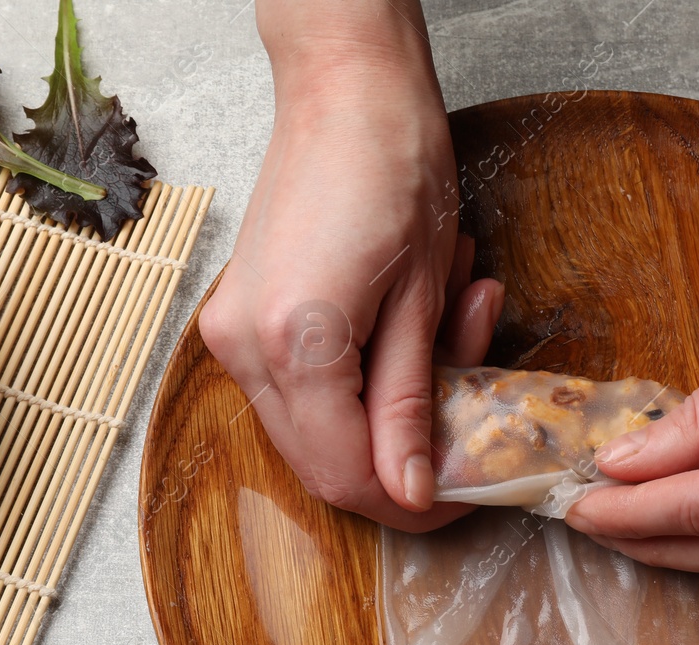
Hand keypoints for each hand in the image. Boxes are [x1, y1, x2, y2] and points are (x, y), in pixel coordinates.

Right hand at [200, 24, 501, 530]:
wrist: (346, 92)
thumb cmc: (396, 168)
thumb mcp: (425, 300)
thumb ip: (411, 406)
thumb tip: (414, 491)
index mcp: (293, 343)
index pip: (349, 473)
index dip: (412, 499)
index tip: (463, 492)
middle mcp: (243, 348)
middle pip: (323, 464)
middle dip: (403, 459)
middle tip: (468, 417)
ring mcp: (230, 333)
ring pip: (315, 430)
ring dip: (388, 411)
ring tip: (449, 330)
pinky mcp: (238, 318)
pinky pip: (303, 389)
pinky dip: (361, 380)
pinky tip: (408, 325)